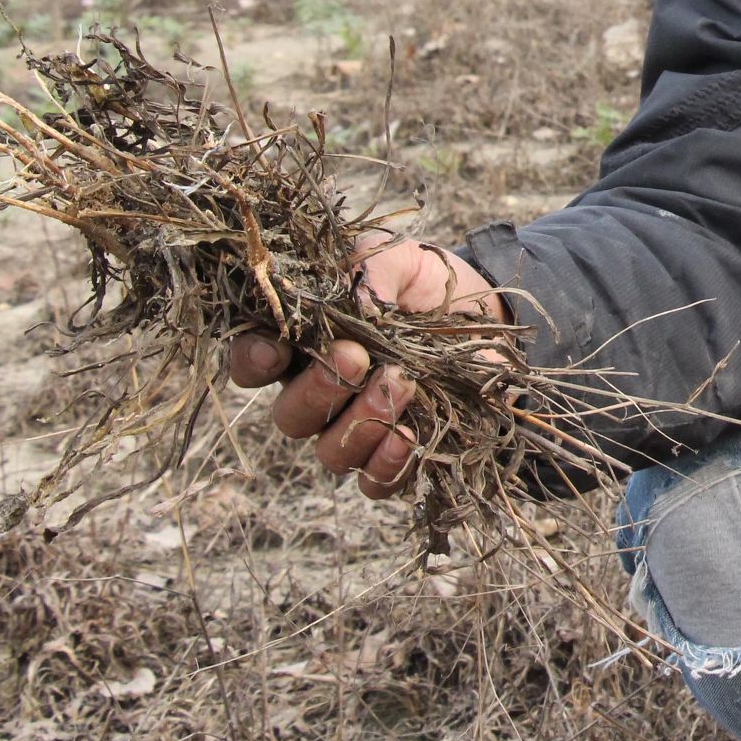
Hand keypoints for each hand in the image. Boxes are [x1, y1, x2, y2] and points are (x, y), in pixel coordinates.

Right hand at [226, 236, 510, 499]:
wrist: (486, 313)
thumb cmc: (423, 283)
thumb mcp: (395, 257)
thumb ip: (367, 270)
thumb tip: (357, 303)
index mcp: (304, 344)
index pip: (254, 362)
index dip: (253, 361)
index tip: (277, 351)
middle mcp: (320, 393)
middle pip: (291, 416)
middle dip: (318, 389)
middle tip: (356, 358)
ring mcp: (357, 430)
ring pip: (331, 452)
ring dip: (361, 423)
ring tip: (403, 383)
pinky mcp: (399, 455)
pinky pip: (375, 482)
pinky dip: (387, 464)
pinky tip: (408, 435)